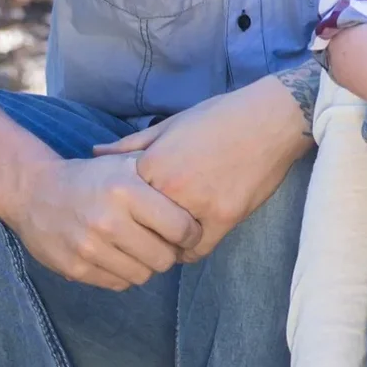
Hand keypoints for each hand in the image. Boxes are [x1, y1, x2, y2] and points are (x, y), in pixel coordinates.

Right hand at [0, 151, 200, 289]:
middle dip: (170, 253)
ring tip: (141, 249)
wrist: (34, 193)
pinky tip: (119, 256)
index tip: (188, 232)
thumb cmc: (91, 178)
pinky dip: (124, 273)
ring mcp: (89, 247)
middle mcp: (108, 220)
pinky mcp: (75, 268)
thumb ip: (160, 175)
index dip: (191, 233)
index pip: (180, 227)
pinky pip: (117, 284)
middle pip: (163, 258)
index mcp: (126, 190)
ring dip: (147, 265)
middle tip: (165, 244)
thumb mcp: (125, 164)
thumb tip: (199, 195)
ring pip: (142, 275)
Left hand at [92, 76, 309, 260]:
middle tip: (148, 233)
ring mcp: (198, 205)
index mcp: (152, 165)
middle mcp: (170, 189)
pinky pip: (197, 250)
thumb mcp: (171, 124)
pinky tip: (193, 238)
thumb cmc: (220, 116)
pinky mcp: (224, 218)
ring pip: (168, 244)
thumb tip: (95, 152)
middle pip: (142, 229)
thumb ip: (132, 144)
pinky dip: (192, 248)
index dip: (125, 212)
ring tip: (170, 236)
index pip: (124, 205)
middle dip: (143, 233)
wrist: (270, 118)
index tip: (130, 214)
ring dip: (167, 244)